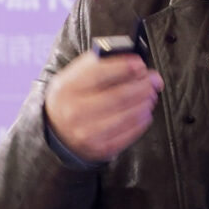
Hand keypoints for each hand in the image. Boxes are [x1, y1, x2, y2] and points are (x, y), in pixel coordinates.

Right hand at [45, 48, 162, 161]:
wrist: (56, 131)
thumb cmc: (71, 98)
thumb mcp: (73, 76)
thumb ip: (98, 64)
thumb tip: (130, 60)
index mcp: (67, 88)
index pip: (99, 73)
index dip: (124, 67)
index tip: (139, 64)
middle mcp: (75, 112)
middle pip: (118, 96)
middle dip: (142, 85)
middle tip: (152, 79)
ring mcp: (87, 133)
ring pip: (127, 115)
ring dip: (145, 102)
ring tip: (150, 94)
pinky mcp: (100, 148)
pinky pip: (128, 134)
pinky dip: (141, 121)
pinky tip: (144, 112)